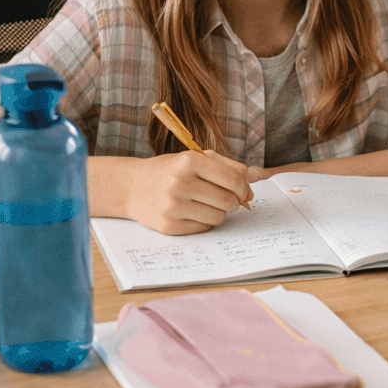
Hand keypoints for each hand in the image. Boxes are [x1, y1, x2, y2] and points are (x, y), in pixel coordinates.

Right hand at [125, 151, 252, 235]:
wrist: (132, 187)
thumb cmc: (170, 171)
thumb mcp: (195, 159)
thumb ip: (228, 166)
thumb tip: (255, 181)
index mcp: (189, 161)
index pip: (233, 179)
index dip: (243, 187)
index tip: (243, 190)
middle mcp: (180, 183)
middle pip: (228, 200)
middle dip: (234, 202)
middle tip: (227, 198)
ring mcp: (173, 206)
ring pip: (218, 217)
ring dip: (219, 212)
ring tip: (205, 203)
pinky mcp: (169, 225)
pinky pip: (204, 228)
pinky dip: (204, 221)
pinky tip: (192, 212)